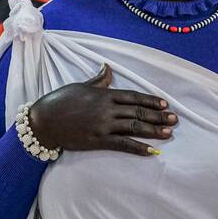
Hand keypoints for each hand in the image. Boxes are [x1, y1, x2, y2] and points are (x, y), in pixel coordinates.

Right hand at [28, 63, 176, 155]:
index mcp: (104, 94)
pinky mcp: (97, 140)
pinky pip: (122, 144)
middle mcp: (107, 109)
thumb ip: (99, 79)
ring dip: (154, 131)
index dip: (151, 101)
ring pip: (134, 127)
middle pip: (138, 112)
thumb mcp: (80, 86)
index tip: (165, 104)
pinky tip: (151, 152)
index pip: (134, 96)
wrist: (43, 120)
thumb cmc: (60, 101)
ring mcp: (103, 125)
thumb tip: (108, 67)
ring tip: (168, 134)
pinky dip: (138, 148)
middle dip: (158, 116)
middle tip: (174, 120)